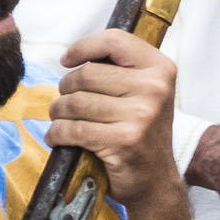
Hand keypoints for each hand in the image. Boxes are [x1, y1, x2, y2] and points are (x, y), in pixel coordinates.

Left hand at [49, 30, 184, 207]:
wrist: (155, 180)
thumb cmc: (141, 132)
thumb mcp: (144, 92)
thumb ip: (119, 69)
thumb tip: (72, 57)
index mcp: (161, 69)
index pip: (115, 40)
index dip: (83, 47)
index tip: (67, 60)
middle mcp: (155, 88)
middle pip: (87, 74)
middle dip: (66, 88)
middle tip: (65, 101)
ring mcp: (141, 115)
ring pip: (76, 102)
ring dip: (59, 112)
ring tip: (61, 119)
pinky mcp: (123, 140)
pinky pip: (73, 129)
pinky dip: (57, 133)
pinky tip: (58, 137)